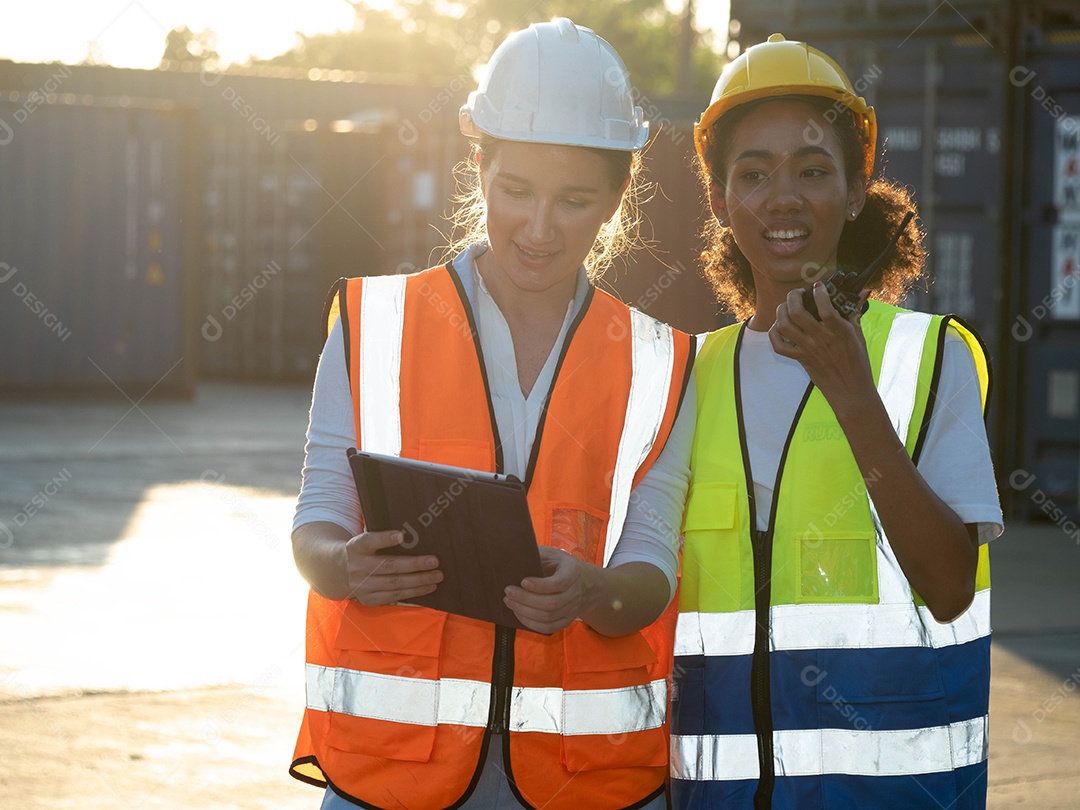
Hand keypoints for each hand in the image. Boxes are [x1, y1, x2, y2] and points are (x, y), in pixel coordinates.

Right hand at [344, 530, 441, 606]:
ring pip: (394, 584)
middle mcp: (356, 567)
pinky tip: (428, 587)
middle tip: (435, 561)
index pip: (369, 541)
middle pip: (388, 565)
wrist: (340, 571)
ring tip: (437, 576)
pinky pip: (394, 596)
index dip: (384, 538)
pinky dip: (413, 592)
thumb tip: (413, 532)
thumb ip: (382, 536)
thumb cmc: (365, 550)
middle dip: (414, 564)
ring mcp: (361, 586)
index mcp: (355, 547)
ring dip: (418, 580)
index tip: (401, 535)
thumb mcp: (366, 540)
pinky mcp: (368, 599)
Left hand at [503, 546, 590, 633]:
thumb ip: (538, 555)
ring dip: (524, 611)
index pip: (559, 583)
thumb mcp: (553, 554)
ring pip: (548, 617)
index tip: (522, 581)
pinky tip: (518, 613)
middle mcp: (575, 593)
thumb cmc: (561, 565)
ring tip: (509, 601)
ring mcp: (572, 610)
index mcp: (573, 572)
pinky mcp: (566, 621)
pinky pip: (547, 628)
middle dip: (526, 599)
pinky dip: (530, 623)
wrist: (583, 583)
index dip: (540, 585)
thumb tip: (515, 560)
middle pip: (551, 603)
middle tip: (508, 591)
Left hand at [770, 283, 874, 418]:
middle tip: (797, 293)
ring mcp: (808, 349)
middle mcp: (821, 339)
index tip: (818, 286)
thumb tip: (862, 293)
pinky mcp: (800, 359)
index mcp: (839, 331)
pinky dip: (775, 333)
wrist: (851, 391)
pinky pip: (779, 345)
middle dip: (793, 296)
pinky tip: (780, 327)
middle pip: (797, 312)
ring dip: (781, 311)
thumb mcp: (859, 336)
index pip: (825, 307)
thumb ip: (855, 313)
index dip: (819, 292)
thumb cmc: (857, 363)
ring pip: (784, 325)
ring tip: (786, 306)